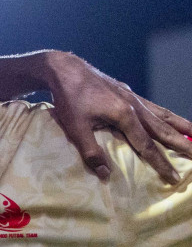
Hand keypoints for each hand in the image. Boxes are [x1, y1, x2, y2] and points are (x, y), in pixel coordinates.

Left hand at [20, 53, 191, 183]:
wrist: (66, 69)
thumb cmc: (69, 99)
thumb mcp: (75, 129)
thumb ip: (91, 153)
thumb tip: (106, 174)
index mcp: (125, 116)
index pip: (147, 146)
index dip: (161, 163)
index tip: (174, 177)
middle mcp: (135, 106)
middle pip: (163, 130)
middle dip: (183, 144)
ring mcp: (133, 97)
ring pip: (163, 115)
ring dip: (181, 127)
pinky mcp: (128, 92)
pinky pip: (153, 107)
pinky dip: (166, 115)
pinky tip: (170, 119)